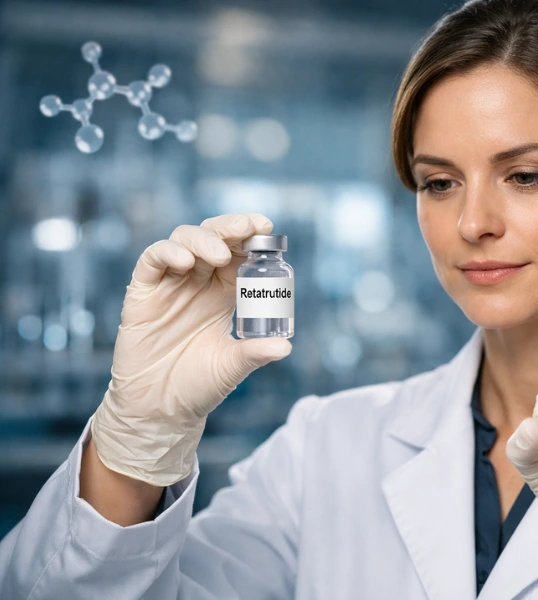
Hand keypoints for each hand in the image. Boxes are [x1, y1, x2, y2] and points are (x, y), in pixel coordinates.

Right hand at [91, 213, 291, 486]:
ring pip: (184, 241)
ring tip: (220, 254)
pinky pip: (152, 261)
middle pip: (214, 238)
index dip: (251, 237)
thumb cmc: (198, 386)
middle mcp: (198, 283)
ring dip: (203, 239)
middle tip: (248, 228)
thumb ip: (254, 353)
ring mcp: (170, 285)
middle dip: (231, 228)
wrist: (159, 409)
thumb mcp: (231, 367)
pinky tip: (185, 260)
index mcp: (224, 294)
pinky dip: (168, 252)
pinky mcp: (143, 293)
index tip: (268, 228)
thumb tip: (285, 346)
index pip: (239, 254)